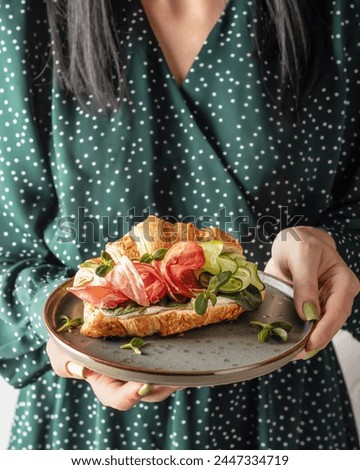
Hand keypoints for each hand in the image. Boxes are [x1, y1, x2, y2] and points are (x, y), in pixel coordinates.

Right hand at [46, 339, 182, 409]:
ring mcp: (146, 365)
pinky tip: (190, 339)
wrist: (88, 317)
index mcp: (108, 384)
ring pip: (166, 375)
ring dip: (179, 371)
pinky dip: (181, 352)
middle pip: (152, 390)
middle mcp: (130, 379)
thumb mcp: (60, 349)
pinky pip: (172, 357)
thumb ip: (64, 361)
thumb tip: (81, 369)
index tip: (142, 386)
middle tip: (177, 376)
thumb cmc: (73, 339)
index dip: (131, 395)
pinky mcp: (158, 351)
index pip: (120, 398)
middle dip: (165, 385)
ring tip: (190, 360)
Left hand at [265, 226, 358, 358]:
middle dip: (315, 341)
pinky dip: (298, 335)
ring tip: (290, 353)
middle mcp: (338, 296)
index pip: (338, 310)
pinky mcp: (310, 308)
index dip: (325, 330)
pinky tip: (288, 344)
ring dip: (306, 341)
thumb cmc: (300, 242)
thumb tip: (308, 314)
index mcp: (343, 281)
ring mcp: (325, 304)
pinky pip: (306, 325)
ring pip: (319, 328)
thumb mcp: (302, 254)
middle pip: (330, 324)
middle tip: (296, 354)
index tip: (311, 344)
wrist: (292, 242)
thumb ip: (305, 283)